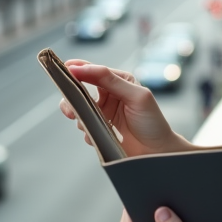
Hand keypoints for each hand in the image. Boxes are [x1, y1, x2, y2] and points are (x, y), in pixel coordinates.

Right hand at [58, 61, 192, 155]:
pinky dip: (88, 131)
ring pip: (78, 109)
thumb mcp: (137, 96)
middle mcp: (108, 95)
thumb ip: (111, 80)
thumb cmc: (152, 122)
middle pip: (79, 89)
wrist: (156, 153)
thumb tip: (84, 68)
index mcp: (119, 81)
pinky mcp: (99, 129)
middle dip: (71, 97)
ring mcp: (102, 113)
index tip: (65, 70)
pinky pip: (84, 127)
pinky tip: (100, 136)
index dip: (77, 69)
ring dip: (81, 117)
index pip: (93, 70)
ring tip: (91, 125)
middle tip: (71, 108)